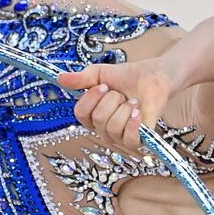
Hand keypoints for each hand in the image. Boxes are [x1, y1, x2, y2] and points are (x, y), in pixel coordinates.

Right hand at [56, 58, 173, 156]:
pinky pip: (130, 139)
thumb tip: (60, 78)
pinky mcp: (138, 141)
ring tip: (132, 102)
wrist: (153, 77)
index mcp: (91, 116)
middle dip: (112, 100)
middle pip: (98, 119)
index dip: (91, 98)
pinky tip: (137, 112)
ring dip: (124, 108)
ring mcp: (120, 138)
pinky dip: (133, 124)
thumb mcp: (101, 74)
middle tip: (122, 94)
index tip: (104, 86)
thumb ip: (82, 78)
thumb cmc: (127, 78)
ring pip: (113, 127)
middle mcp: (103, 130)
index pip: (80, 113)